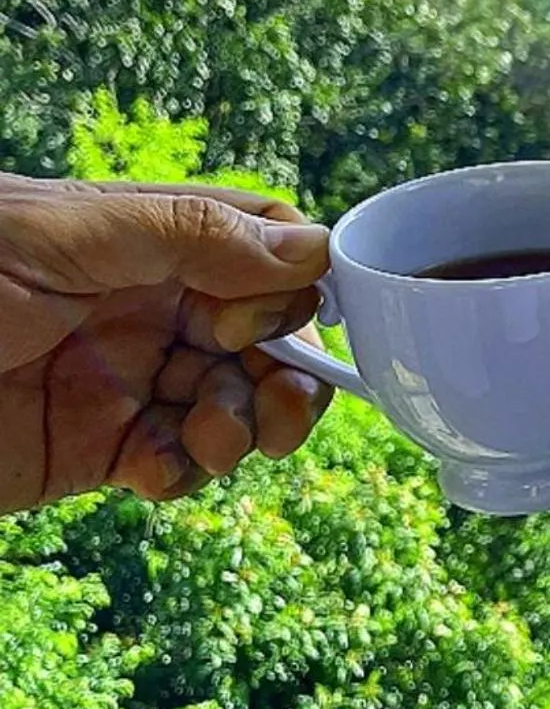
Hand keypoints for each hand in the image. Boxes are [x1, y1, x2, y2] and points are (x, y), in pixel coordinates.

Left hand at [0, 174, 335, 511]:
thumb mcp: (74, 235)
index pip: (265, 252)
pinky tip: (155, 470)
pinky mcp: (92, 452)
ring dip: (244, 428)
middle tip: (278, 400)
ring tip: (213, 437)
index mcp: (149, 242)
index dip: (292, 289)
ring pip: (230, 407)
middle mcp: (146, 309)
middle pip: (264, 339)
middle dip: (286, 373)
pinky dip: (183, 474)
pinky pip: (172, 467)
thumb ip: (198, 236)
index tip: (269, 317)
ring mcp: (123, 382)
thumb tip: (316, 248)